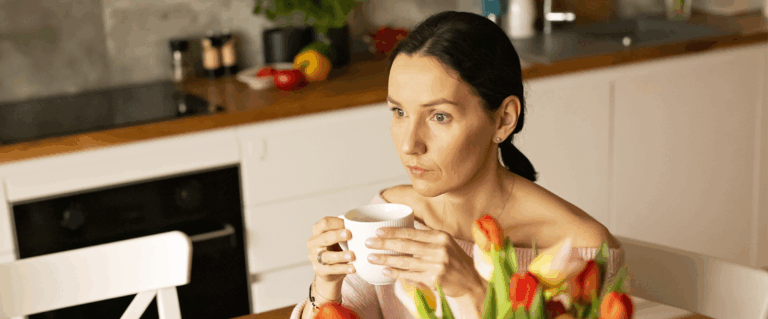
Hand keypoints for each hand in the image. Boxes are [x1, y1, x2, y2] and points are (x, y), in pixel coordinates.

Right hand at [307, 217, 356, 283]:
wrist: (329, 271)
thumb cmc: (335, 249)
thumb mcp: (336, 237)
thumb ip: (344, 230)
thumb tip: (361, 225)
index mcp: (317, 231)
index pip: (324, 223)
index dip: (337, 223)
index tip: (349, 224)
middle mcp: (313, 243)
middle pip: (325, 238)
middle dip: (337, 235)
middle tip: (350, 235)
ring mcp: (314, 258)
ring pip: (327, 256)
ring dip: (341, 255)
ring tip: (353, 255)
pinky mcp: (320, 270)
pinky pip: (332, 269)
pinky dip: (344, 269)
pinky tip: (353, 268)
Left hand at [365, 227, 484, 297]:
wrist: (471, 282)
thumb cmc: (455, 261)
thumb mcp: (445, 243)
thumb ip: (426, 238)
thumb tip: (403, 231)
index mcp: (440, 236)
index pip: (412, 233)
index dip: (393, 232)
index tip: (378, 231)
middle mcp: (439, 249)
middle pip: (406, 246)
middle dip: (384, 244)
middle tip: (368, 242)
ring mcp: (437, 265)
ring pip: (405, 262)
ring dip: (386, 259)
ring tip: (371, 257)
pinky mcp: (435, 280)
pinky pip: (410, 276)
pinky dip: (396, 274)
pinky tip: (385, 271)